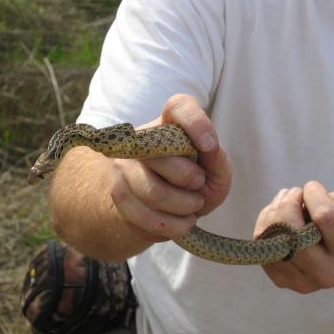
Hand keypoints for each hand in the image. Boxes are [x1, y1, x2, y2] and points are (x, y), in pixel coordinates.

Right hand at [110, 94, 232, 242]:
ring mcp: (126, 164)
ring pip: (153, 192)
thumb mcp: (217, 172)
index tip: (209, 145)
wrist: (165, 211)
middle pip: (163, 157)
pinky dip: (170, 226)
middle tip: (199, 187)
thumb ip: (217, 158)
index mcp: (172, 123)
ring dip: (182, 207)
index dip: (195, 123)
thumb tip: (209, 146)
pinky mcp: (117, 192)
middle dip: (191, 180)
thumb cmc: (196, 183)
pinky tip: (181, 223)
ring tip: (192, 207)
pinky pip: (144, 215)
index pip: (179, 107)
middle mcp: (143, 138)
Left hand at [254, 181, 333, 292]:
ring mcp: (300, 280)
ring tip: (287, 200)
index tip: (314, 189)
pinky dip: (266, 221)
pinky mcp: (280, 278)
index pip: (324, 216)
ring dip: (275, 208)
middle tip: (295, 193)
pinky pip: (261, 240)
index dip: (314, 194)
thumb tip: (303, 202)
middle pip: (292, 231)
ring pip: (272, 234)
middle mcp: (325, 273)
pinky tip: (280, 217)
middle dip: (288, 203)